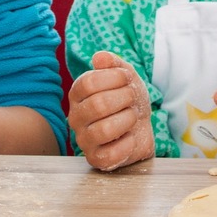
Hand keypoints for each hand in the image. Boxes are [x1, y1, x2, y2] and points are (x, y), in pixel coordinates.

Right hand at [68, 51, 154, 170]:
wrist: (141, 126)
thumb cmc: (128, 99)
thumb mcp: (124, 76)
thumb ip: (113, 63)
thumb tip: (99, 57)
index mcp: (77, 94)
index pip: (88, 82)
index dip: (114, 77)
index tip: (127, 78)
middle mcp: (76, 117)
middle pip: (98, 105)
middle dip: (124, 98)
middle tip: (132, 97)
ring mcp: (84, 139)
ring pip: (104, 130)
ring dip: (127, 119)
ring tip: (132, 116)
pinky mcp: (96, 159)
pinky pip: (110, 154)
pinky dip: (127, 144)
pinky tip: (130, 137)